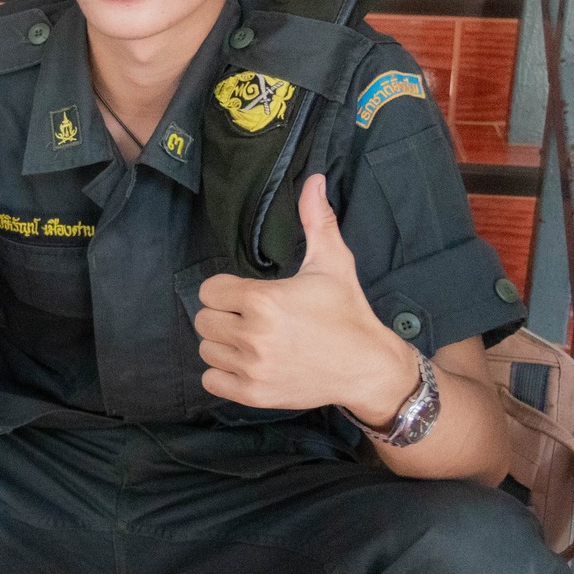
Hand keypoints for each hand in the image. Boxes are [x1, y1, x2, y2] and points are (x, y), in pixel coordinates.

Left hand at [194, 174, 417, 424]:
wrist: (369, 367)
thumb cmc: (348, 312)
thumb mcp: (333, 264)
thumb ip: (316, 221)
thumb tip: (313, 179)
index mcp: (263, 300)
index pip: (209, 291)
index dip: (226, 290)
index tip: (247, 294)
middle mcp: (253, 335)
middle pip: (204, 320)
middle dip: (223, 316)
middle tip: (250, 318)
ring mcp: (252, 368)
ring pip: (206, 350)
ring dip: (222, 344)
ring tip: (250, 339)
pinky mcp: (254, 394)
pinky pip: (210, 380)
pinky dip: (222, 373)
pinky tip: (246, 363)